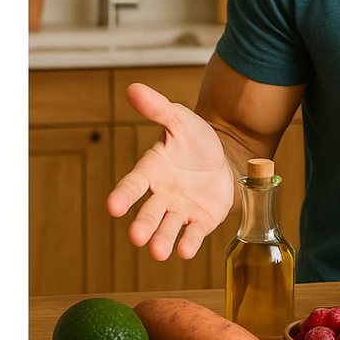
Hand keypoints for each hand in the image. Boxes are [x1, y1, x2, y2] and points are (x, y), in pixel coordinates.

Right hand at [106, 83, 234, 260]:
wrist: (226, 156)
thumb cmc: (195, 140)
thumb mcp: (180, 120)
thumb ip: (158, 108)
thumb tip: (134, 88)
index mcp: (152, 171)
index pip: (133, 184)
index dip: (123, 195)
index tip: (113, 206)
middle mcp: (162, 195)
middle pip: (149, 213)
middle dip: (142, 225)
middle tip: (136, 236)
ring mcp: (180, 210)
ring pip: (168, 228)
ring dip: (162, 241)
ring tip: (157, 251)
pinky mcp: (200, 221)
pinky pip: (193, 234)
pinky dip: (189, 243)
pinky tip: (185, 251)